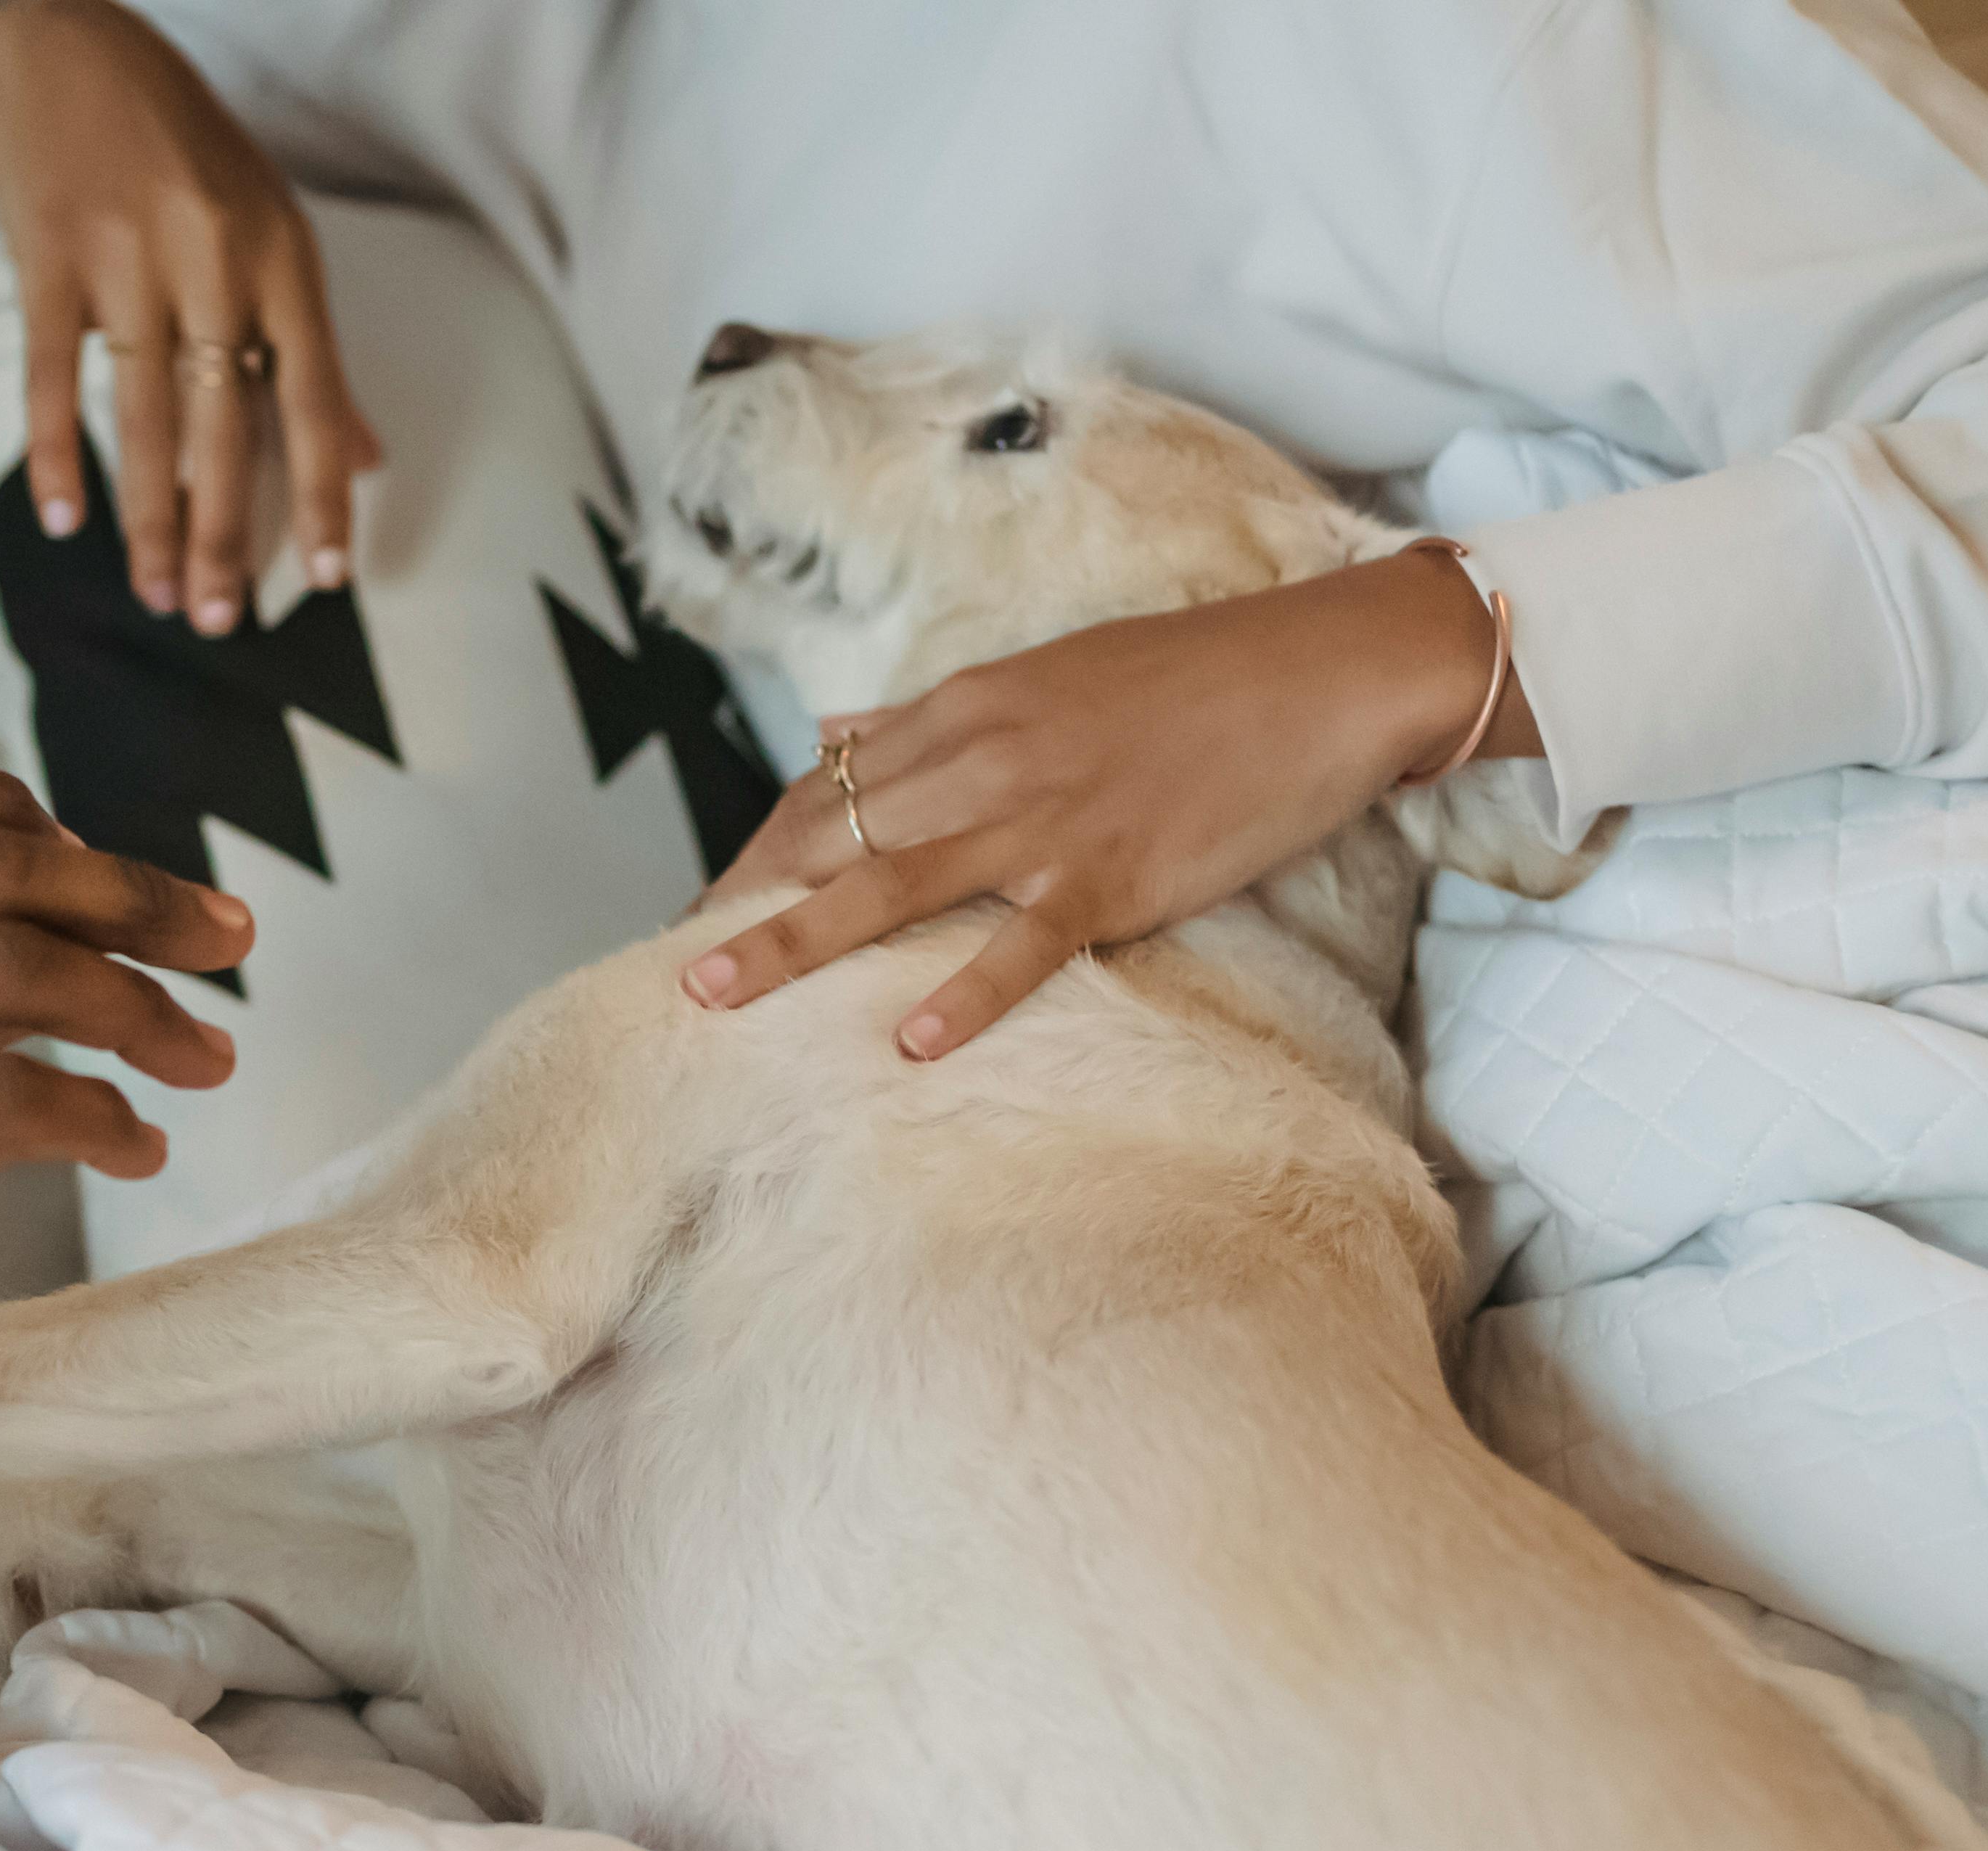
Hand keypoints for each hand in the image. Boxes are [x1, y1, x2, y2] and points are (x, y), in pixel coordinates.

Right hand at [0, 0, 380, 635]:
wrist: (67, 41)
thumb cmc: (183, 148)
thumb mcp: (268, 227)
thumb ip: (309, 347)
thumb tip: (369, 456)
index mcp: (282, 255)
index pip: (315, 398)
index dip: (325, 493)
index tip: (330, 579)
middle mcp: (213, 258)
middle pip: (226, 426)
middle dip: (226, 534)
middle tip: (221, 621)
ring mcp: (127, 257)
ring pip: (143, 416)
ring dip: (149, 517)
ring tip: (156, 592)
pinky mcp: (48, 254)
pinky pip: (50, 375)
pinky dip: (55, 452)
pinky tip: (66, 518)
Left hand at [685, 545, 1534, 1058]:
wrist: (1320, 673)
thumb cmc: (1190, 679)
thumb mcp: (1045, 677)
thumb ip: (932, 717)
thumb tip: (837, 735)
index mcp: (968, 709)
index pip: (830, 786)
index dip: (755, 852)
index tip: (700, 909)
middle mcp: (986, 758)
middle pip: (834, 835)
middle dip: (745, 903)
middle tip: (667, 974)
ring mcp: (1046, 819)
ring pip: (895, 882)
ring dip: (798, 939)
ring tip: (716, 994)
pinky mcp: (1112, 874)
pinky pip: (1024, 943)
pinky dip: (966, 992)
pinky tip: (908, 1041)